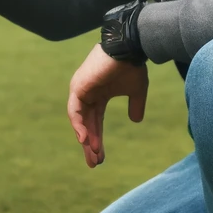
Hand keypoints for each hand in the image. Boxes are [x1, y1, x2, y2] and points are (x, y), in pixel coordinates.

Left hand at [67, 43, 147, 167]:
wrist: (129, 48)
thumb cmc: (132, 65)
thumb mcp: (136, 91)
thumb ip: (135, 105)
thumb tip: (136, 121)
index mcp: (98, 95)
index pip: (95, 122)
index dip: (98, 140)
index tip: (101, 158)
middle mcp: (87, 94)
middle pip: (86, 124)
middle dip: (91, 144)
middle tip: (94, 163)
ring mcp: (80, 90)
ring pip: (79, 120)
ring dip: (86, 138)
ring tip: (93, 155)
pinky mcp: (78, 87)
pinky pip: (75, 111)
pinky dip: (78, 125)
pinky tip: (84, 140)